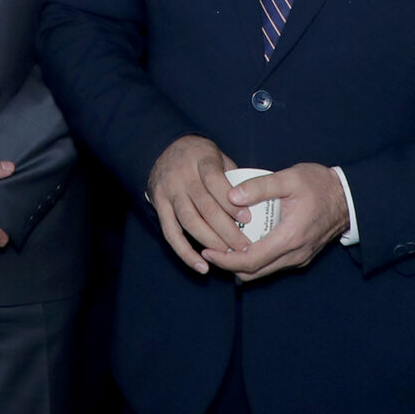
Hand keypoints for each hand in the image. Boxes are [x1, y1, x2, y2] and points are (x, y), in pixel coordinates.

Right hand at [145, 136, 250, 273]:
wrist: (162, 147)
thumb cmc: (199, 155)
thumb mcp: (218, 155)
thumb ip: (233, 177)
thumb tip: (256, 203)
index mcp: (201, 160)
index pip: (216, 183)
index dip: (231, 204)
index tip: (248, 220)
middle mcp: (183, 177)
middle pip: (205, 207)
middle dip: (226, 230)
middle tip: (244, 246)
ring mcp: (169, 192)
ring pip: (189, 221)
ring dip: (209, 241)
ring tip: (227, 255)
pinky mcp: (158, 205)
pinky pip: (170, 233)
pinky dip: (185, 252)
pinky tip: (201, 266)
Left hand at [206, 164, 350, 281]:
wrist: (349, 197)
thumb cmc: (320, 185)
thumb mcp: (289, 178)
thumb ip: (260, 186)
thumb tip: (231, 196)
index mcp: (290, 237)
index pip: (250, 259)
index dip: (225, 259)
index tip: (207, 251)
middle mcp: (295, 254)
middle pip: (254, 272)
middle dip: (228, 265)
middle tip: (209, 251)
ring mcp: (299, 258)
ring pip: (263, 271)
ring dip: (241, 264)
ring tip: (222, 248)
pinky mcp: (301, 256)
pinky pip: (273, 265)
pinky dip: (255, 260)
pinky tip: (244, 244)